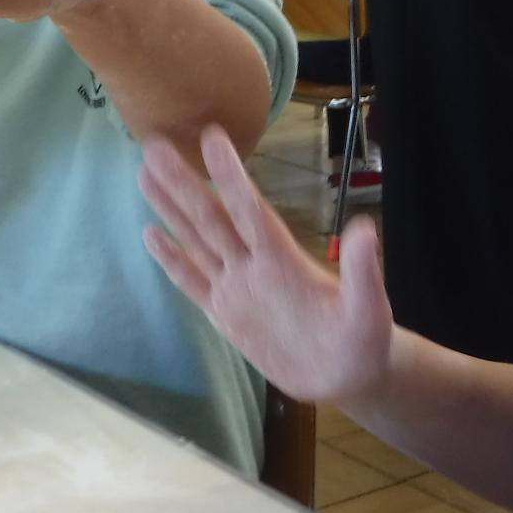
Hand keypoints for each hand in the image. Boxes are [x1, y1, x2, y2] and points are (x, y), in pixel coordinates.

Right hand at [138, 126, 393, 405]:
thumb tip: (366, 228)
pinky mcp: (227, 315)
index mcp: (283, 259)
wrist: (347, 375)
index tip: (211, 136)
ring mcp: (237, 287)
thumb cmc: (363, 338)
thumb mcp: (368, 307)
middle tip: (154, 144)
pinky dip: (172, 259)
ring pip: (196, 240)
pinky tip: (151, 233)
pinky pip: (193, 282)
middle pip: (211, 217)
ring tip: (145, 173)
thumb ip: (361, 271)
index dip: (229, 176)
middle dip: (183, 182)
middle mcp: (254, 264)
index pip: (249, 210)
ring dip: (170, 208)